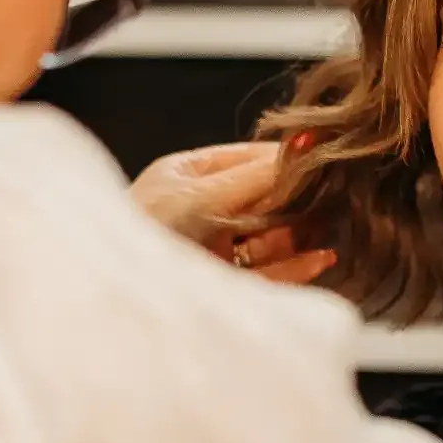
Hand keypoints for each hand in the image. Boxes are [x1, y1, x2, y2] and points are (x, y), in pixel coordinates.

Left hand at [130, 141, 334, 287]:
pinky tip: (320, 258)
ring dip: (296, 233)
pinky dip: (295, 266)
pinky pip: (267, 273)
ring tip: (329, 227)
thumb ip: (254, 177)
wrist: (110, 299)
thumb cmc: (143, 234)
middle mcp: (200, 211)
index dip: (282, 159)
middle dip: (294, 199)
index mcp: (186, 177)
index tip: (321, 158)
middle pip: (261, 199)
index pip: (246, 158)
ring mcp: (213, 250)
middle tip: (333, 195)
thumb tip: (305, 144)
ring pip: (267, 236)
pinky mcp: (224, 286)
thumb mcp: (198, 196)